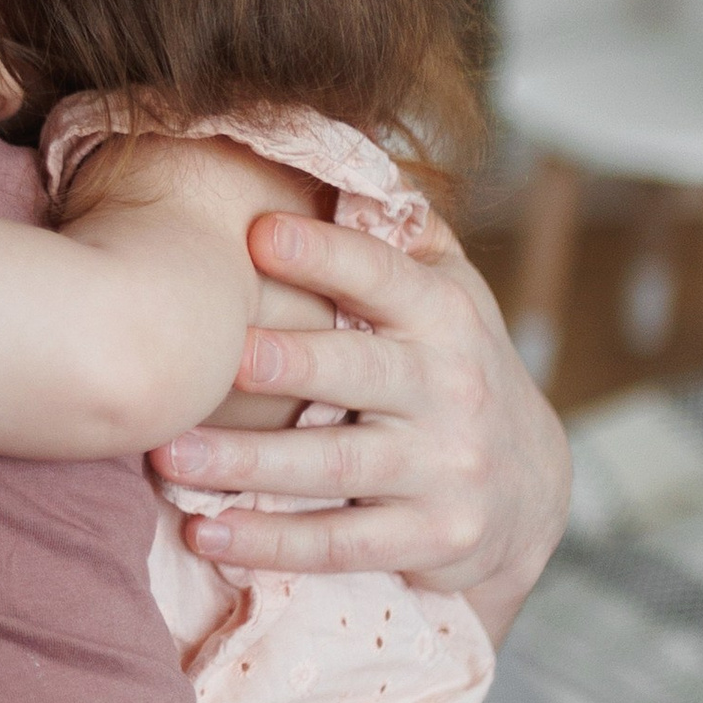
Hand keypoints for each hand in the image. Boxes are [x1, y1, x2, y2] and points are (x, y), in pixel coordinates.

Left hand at [151, 205, 568, 637]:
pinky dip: (270, 542)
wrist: (532, 487)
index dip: (326, 255)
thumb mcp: (451, 295)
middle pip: (359, 373)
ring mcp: (444, 468)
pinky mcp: (431, 537)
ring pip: (335, 464)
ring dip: (248, 463)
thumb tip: (338, 159)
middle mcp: (451, 389)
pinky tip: (205, 533)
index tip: (258, 234)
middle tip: (219, 357)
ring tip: (170, 455)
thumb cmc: (455, 370)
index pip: (385, 277)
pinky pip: (340, 543)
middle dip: (290, 364)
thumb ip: (399, 239)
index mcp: (446, 316)